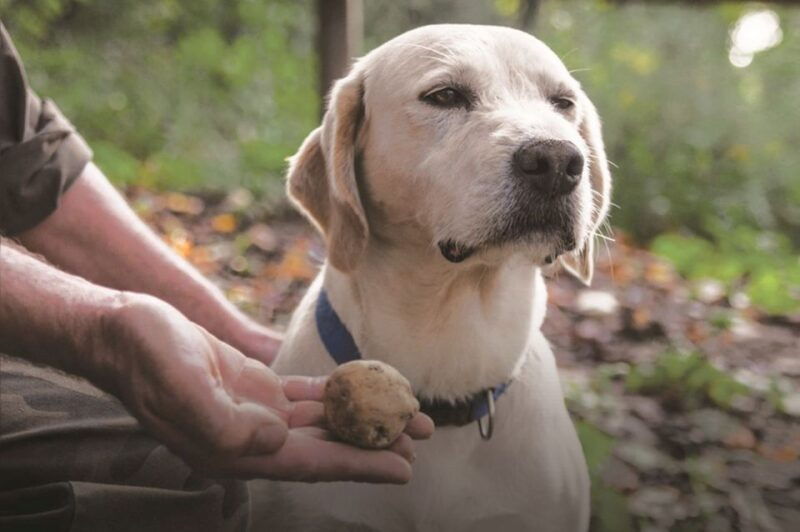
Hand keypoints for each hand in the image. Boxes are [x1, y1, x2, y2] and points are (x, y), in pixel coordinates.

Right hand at [98, 294, 433, 482]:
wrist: (124, 332)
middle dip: (375, 441)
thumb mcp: (180, 385)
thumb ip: (225, 421)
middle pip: (327, 444)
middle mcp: (253, 438)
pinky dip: (338, 391)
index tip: (402, 466)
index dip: (358, 464)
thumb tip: (275, 440)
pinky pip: (307, 394)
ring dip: (364, 416)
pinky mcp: (256, 387)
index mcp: (236, 449)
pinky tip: (364, 386)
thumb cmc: (146, 357)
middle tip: (422, 434)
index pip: (310, 463)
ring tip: (406, 413)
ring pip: (323, 420)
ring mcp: (256, 413)